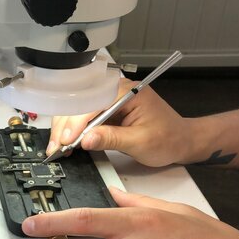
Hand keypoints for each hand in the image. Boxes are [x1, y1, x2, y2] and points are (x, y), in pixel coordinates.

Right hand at [48, 78, 190, 166]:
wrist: (182, 141)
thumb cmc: (168, 139)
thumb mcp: (140, 142)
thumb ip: (112, 139)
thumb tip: (86, 139)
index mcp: (128, 91)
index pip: (94, 104)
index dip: (77, 123)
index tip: (67, 140)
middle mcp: (117, 90)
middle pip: (81, 105)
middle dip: (66, 126)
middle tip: (56, 146)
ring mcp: (110, 100)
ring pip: (79, 111)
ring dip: (66, 128)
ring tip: (58, 147)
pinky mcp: (107, 110)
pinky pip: (85, 118)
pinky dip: (74, 130)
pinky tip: (66, 142)